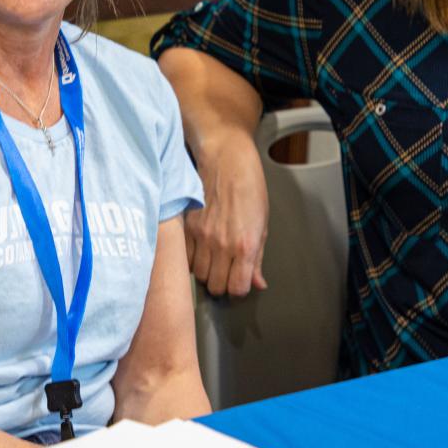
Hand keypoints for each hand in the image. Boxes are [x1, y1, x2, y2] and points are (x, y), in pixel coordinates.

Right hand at [187, 133, 268, 296]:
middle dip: (221, 282)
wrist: (226, 159)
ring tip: (213, 258)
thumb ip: (257, 258)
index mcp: (245, 245)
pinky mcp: (186, 227)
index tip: (239, 280)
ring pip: (198, 274)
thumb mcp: (262, 224)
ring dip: (205, 271)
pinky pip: (184, 257)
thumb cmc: (249, 187)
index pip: (237, 288)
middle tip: (225, 270)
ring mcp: (201, 237)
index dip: (239, 288)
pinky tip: (200, 248)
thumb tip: (258, 283)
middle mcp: (221, 245)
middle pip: (214, 286)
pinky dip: (191, 258)